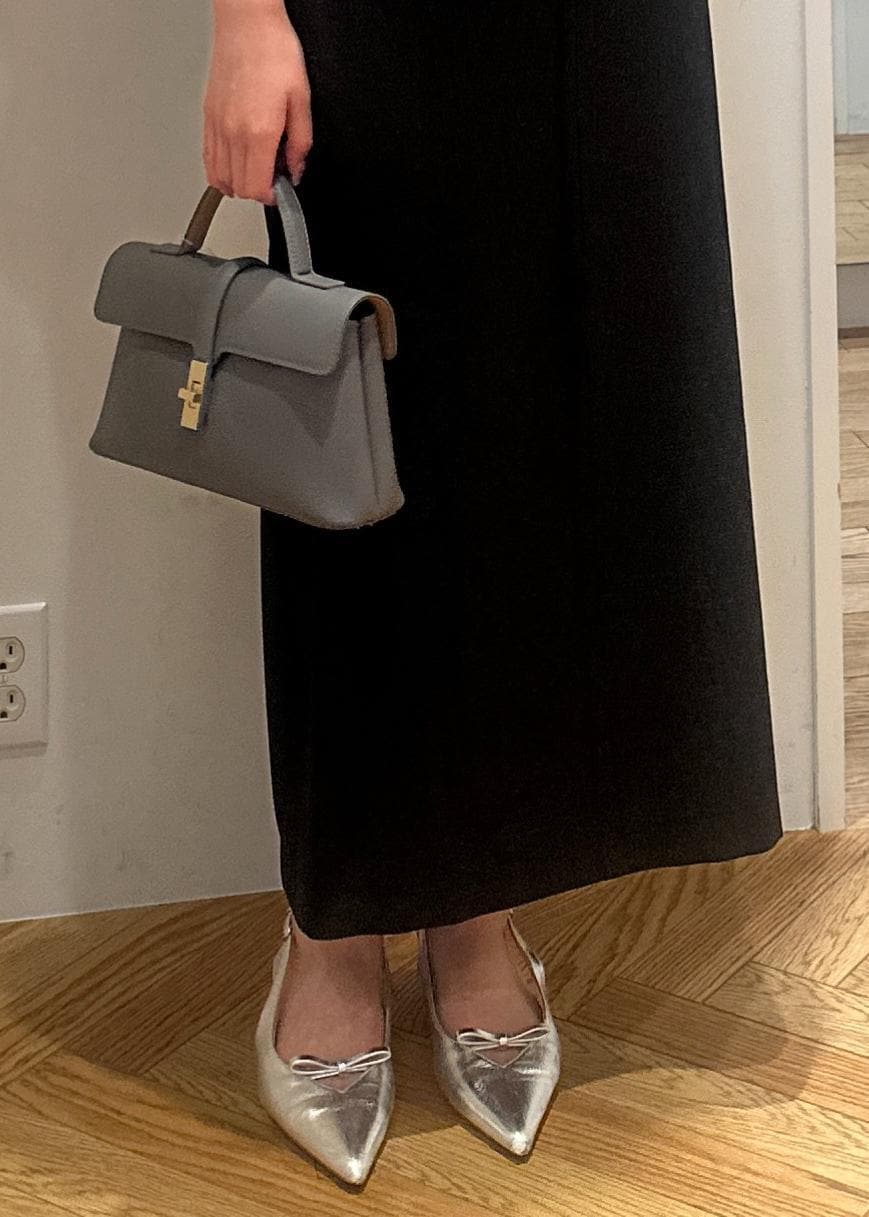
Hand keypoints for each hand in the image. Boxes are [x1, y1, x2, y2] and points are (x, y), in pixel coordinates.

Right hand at [203, 0, 311, 204]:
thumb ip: (301, 143)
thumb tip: (296, 170)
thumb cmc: (274, 53)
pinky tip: (236, 161)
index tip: (281, 189)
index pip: (257, 188)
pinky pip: (208, 158)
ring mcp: (217, 126)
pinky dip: (221, 169)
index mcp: (259, 132)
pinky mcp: (208, 117)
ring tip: (256, 166)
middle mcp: (234, 133)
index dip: (272, 197)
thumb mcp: (302, 101)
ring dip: (238, 181)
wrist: (247, 24)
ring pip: (220, 178)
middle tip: (272, 175)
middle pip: (238, 188)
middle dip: (257, 190)